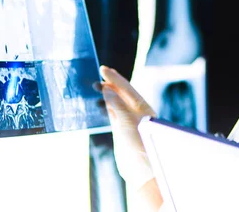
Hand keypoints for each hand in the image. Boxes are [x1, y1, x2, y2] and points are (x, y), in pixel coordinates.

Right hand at [100, 65, 156, 189]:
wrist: (140, 169)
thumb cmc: (138, 144)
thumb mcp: (127, 121)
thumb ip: (117, 104)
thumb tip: (107, 89)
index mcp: (143, 107)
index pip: (127, 88)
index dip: (115, 78)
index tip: (103, 69)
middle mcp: (137, 113)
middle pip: (122, 94)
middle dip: (111, 84)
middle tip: (98, 75)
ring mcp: (129, 122)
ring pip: (117, 103)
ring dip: (107, 95)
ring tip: (96, 87)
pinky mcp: (122, 131)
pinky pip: (113, 114)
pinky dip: (106, 107)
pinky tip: (99, 103)